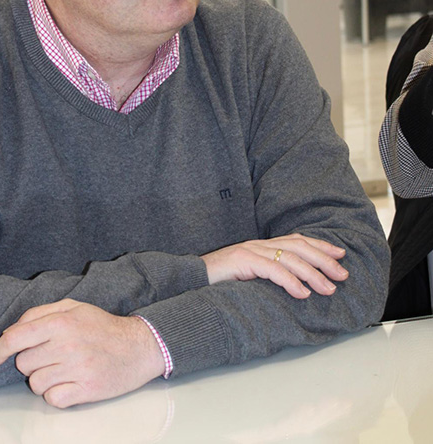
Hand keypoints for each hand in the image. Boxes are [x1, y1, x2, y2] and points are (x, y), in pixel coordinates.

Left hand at [0, 299, 164, 407]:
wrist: (138, 346)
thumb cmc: (102, 327)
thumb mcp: (73, 307)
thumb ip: (40, 314)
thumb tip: (11, 332)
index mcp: (61, 321)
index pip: (16, 337)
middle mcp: (66, 344)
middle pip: (24, 363)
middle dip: (32, 361)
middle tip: (52, 355)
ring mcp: (76, 368)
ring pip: (36, 383)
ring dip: (44, 379)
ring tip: (63, 368)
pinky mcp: (86, 390)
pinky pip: (52, 399)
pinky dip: (56, 394)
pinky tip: (70, 382)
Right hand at [201, 233, 347, 298]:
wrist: (191, 278)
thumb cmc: (219, 281)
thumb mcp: (249, 277)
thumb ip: (268, 276)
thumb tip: (296, 288)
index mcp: (261, 246)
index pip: (296, 240)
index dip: (320, 246)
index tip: (340, 255)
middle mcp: (258, 244)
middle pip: (298, 246)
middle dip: (324, 259)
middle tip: (343, 274)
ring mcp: (250, 251)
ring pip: (289, 258)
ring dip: (313, 274)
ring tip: (328, 289)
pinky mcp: (242, 261)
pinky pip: (272, 269)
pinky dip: (290, 281)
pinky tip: (302, 294)